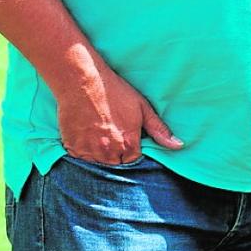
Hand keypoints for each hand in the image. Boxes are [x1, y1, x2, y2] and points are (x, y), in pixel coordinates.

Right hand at [53, 63, 182, 164]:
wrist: (83, 83)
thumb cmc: (115, 93)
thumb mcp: (142, 108)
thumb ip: (159, 130)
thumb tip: (178, 145)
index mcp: (128, 144)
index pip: (134, 163)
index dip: (133, 154)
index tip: (131, 144)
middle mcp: (109, 153)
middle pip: (116, 167)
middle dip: (118, 158)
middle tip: (115, 140)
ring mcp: (89, 152)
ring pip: (99, 166)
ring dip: (102, 158)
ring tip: (102, 139)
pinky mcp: (73, 149)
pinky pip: (81, 160)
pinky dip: (86, 154)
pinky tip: (90, 138)